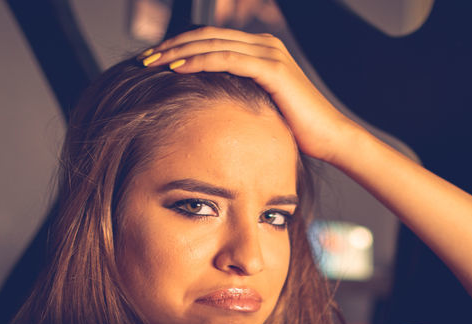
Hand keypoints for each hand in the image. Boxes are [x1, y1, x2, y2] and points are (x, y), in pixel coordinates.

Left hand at [144, 27, 357, 163]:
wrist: (329, 139)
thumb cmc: (295, 131)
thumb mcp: (258, 109)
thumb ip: (236, 98)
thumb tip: (205, 108)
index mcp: (259, 50)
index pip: (210, 39)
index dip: (180, 46)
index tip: (152, 61)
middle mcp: (264, 44)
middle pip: (206, 35)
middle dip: (171, 45)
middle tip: (142, 59)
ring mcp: (269, 53)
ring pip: (212, 43)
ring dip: (178, 51)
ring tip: (151, 63)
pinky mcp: (273, 69)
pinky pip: (226, 59)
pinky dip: (198, 61)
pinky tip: (176, 69)